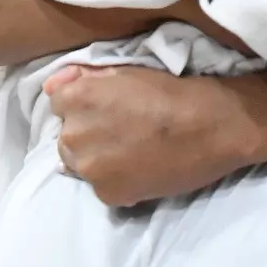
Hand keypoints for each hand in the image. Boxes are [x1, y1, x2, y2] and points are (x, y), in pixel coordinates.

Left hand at [45, 64, 250, 205]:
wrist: (213, 127)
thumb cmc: (172, 91)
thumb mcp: (126, 72)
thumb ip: (84, 76)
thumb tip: (54, 85)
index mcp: (76, 99)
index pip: (58, 102)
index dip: (84, 103)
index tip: (108, 106)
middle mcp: (73, 135)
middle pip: (67, 136)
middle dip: (87, 132)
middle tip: (122, 130)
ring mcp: (90, 169)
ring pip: (79, 164)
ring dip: (97, 158)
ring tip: (130, 151)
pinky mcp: (108, 194)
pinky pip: (100, 185)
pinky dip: (115, 179)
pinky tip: (139, 168)